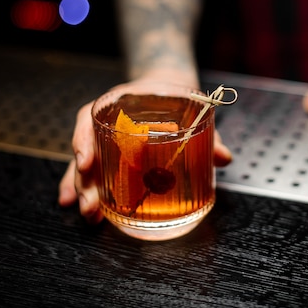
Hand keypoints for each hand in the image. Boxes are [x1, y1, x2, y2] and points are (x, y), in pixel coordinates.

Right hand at [58, 80, 232, 222]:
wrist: (171, 91)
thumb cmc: (176, 100)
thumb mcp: (193, 112)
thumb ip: (208, 135)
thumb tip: (224, 157)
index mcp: (116, 105)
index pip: (88, 119)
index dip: (83, 141)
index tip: (86, 163)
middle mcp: (104, 124)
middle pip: (86, 152)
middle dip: (83, 182)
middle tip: (90, 207)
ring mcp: (106, 143)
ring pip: (86, 168)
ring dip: (85, 193)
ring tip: (91, 215)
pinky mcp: (112, 159)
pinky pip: (97, 176)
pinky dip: (91, 193)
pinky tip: (92, 214)